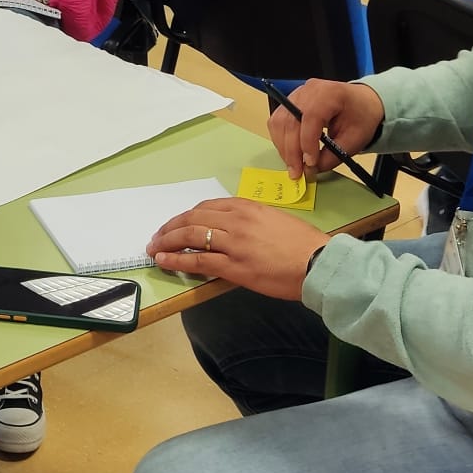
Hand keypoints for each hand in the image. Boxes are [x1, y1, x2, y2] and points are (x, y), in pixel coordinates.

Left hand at [145, 198, 329, 299]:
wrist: (318, 263)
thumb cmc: (304, 245)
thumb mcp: (275, 221)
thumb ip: (251, 221)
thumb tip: (232, 230)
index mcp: (248, 207)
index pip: (207, 206)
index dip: (186, 215)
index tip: (176, 223)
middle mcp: (237, 220)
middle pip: (193, 218)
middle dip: (170, 227)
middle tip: (157, 236)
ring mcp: (234, 243)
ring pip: (190, 236)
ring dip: (167, 241)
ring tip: (154, 248)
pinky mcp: (234, 266)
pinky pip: (197, 260)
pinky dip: (177, 259)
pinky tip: (164, 261)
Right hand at [266, 80, 384, 181]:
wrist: (361, 104)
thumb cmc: (360, 118)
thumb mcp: (354, 141)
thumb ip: (331, 157)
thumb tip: (309, 170)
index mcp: (330, 93)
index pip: (311, 116)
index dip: (307, 142)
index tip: (310, 163)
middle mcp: (309, 90)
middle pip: (290, 120)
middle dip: (291, 150)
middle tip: (297, 172)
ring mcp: (296, 94)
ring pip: (279, 122)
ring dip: (283, 147)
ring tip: (293, 165)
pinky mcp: (289, 102)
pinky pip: (277, 122)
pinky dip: (281, 140)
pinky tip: (290, 153)